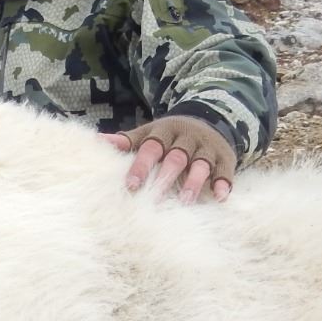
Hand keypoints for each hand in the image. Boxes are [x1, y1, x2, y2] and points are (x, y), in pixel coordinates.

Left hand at [102, 116, 235, 202]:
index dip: (141, 166)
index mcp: (165, 132)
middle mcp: (186, 139)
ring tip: (185, 201)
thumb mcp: (149, 133)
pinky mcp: (224, 157)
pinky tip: (221, 197)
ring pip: (200, 164)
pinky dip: (223, 183)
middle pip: (176, 157)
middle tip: (155, 198)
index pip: (151, 148)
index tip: (131, 185)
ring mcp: (207, 148)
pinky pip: (225, 170)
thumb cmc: (170, 135)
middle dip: (166, 177)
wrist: (209, 119)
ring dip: (193, 182)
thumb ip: (127, 141)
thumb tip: (96, 142)